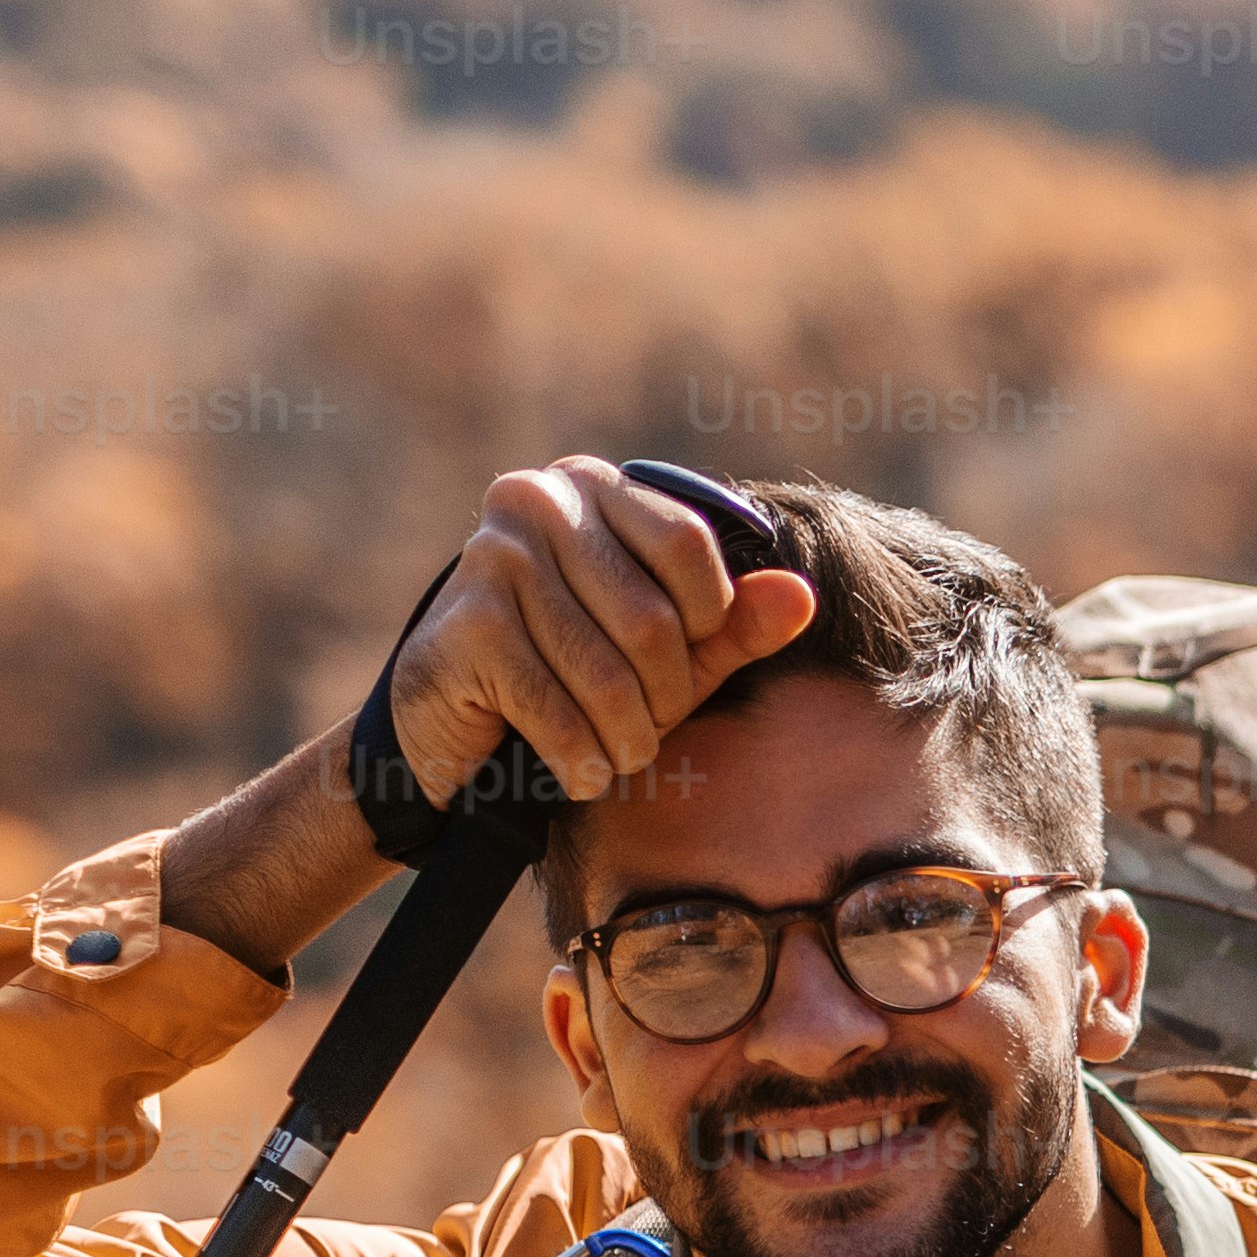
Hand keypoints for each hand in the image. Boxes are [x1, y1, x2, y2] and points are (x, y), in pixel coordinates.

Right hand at [394, 454, 815, 810]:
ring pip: (606, 675)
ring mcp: (493, 558)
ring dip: (624, 740)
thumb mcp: (668, 652)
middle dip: (663, 700)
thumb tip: (803, 596)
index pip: (689, 545)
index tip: (686, 663)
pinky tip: (574, 770)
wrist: (453, 729)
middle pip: (652, 620)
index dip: (708, 622)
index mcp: (594, 486)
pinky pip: (556, 710)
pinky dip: (579, 760)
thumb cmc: (575, 681)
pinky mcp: (463, 625)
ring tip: (616, 756)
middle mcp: (537, 502)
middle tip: (645, 731)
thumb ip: (734, 624)